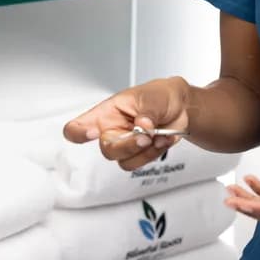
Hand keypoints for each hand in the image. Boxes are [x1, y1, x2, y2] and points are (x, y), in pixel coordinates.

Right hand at [63, 77, 190, 170]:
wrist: (181, 107)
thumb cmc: (160, 96)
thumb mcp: (152, 97)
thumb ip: (146, 112)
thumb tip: (142, 125)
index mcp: (107, 113)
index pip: (78, 127)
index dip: (79, 133)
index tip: (91, 132)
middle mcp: (111, 131)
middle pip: (106, 149)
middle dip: (128, 145)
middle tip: (145, 136)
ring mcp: (124, 144)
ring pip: (123, 160)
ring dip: (145, 150)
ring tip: (158, 134)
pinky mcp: (138, 154)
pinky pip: (139, 163)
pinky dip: (154, 153)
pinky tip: (162, 139)